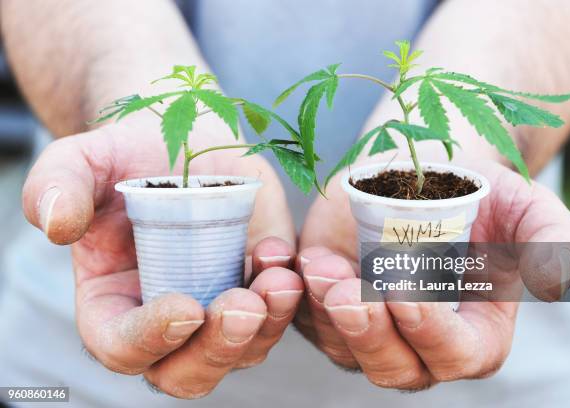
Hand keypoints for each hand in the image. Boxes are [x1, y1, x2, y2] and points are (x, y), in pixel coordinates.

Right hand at [22, 118, 302, 398]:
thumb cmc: (125, 153)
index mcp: (112, 304)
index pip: (123, 348)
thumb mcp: (80, 161)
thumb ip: (55, 187)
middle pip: (189, 371)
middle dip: (218, 348)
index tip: (185, 306)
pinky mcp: (256, 284)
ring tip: (280, 282)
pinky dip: (287, 297)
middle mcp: (166, 319)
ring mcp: (216, 304)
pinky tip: (285, 259)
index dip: (151, 340)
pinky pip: (277, 312)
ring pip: (244, 349)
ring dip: (266, 326)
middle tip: (242, 306)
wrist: (182, 136)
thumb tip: (57, 225)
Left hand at [295, 159, 569, 389]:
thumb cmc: (477, 192)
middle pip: (393, 368)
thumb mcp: (523, 205)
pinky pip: (309, 319)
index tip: (407, 291)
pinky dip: (299, 297)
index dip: (431, 332)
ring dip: (327, 315)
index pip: (455, 356)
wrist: (420, 171)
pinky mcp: (331, 305)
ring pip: (343, 347)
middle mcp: (418, 342)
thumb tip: (557, 280)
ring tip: (319, 268)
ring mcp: (370, 327)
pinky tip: (298, 260)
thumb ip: (551, 238)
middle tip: (350, 293)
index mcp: (472, 334)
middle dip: (369, 334)